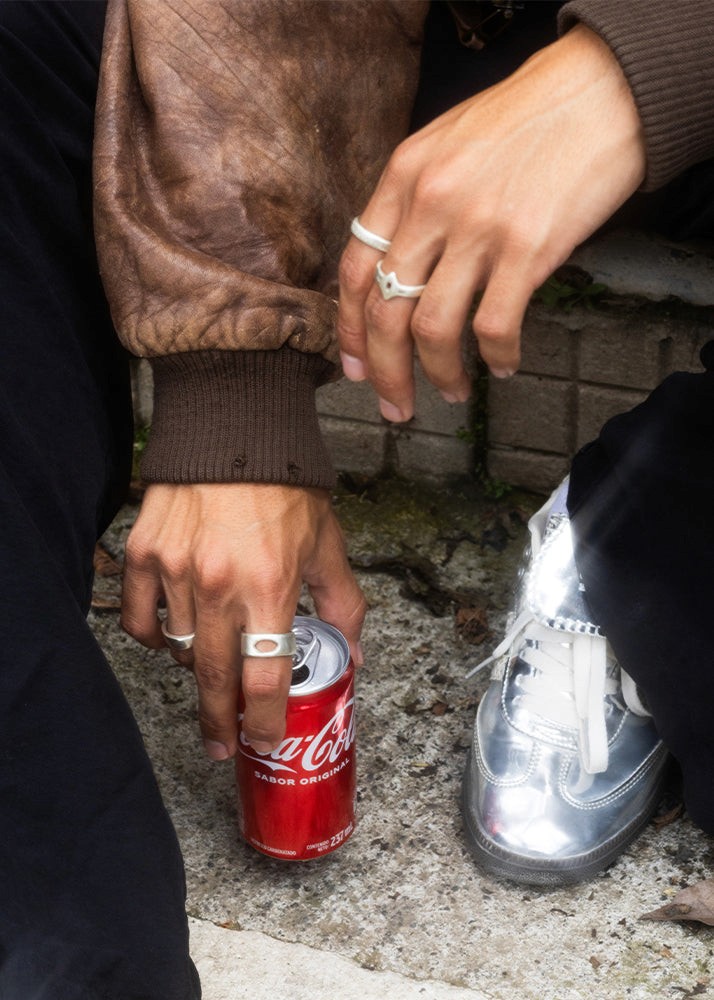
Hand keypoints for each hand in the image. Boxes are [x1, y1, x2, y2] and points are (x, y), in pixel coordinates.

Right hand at [120, 483, 365, 759]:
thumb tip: (355, 652)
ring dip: (195, 671)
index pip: (265, 677)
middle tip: (221, 747)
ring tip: (211, 673)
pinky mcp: (144, 553)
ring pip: (177, 650)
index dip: (263, 722)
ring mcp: (176, 570)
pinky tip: (171, 639)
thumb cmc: (285, 485)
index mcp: (271, 584)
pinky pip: (141, 620)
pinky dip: (155, 638)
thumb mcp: (327, 542)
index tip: (263, 743)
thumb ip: (343, 602)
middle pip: (213, 679)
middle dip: (219, 722)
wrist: (234, 428)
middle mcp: (219, 584)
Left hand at [337, 25, 645, 420]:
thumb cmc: (526, 120)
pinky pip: (494, 327)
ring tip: (450, 392)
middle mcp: (430, 204)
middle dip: (383, 372)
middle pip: (383, 311)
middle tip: (393, 406)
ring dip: (437, 374)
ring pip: (431, 328)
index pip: (354, 269)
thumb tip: (400, 269)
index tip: (353, 367)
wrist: (599, 92)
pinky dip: (496, 358)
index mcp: (403, 177)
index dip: (349, 329)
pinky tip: (503, 367)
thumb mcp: (447, 144)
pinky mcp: (527, 248)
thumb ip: (415, 201)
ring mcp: (477, 227)